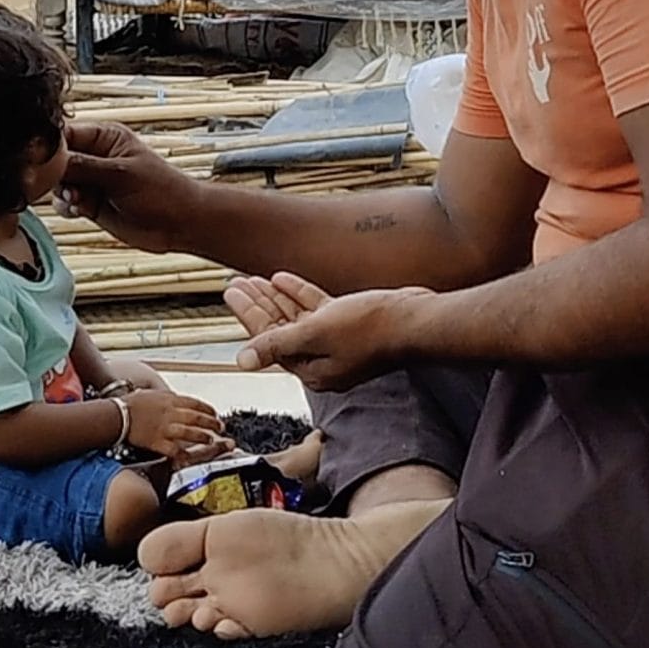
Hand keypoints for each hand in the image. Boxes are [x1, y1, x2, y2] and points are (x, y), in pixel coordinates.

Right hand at [57, 122, 202, 254]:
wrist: (179, 224)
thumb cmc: (161, 191)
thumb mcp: (121, 174)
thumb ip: (84, 166)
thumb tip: (51, 159)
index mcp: (104, 137)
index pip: (65, 133)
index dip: (50, 146)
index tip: (41, 161)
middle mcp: (94, 156)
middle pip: (56, 159)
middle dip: (54, 173)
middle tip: (65, 185)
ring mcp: (91, 180)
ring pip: (57, 182)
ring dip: (61, 192)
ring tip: (78, 199)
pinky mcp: (90, 202)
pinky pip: (65, 202)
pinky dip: (66, 206)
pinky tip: (80, 210)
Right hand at [118, 389, 231, 464]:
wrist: (116, 415)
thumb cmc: (130, 404)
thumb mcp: (151, 393)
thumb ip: (166, 397)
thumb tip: (175, 397)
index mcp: (169, 400)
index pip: (195, 403)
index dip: (208, 409)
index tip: (214, 413)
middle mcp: (170, 413)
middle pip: (197, 418)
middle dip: (211, 423)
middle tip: (220, 427)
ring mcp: (164, 428)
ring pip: (190, 433)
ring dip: (203, 437)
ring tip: (211, 440)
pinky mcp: (157, 442)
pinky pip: (175, 450)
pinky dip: (184, 454)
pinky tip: (190, 456)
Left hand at [234, 272, 434, 392]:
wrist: (417, 319)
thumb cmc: (372, 329)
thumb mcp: (316, 334)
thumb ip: (277, 344)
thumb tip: (242, 361)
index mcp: (312, 369)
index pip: (269, 340)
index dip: (248, 314)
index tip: (231, 292)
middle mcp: (323, 360)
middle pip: (280, 330)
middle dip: (257, 305)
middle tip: (235, 283)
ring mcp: (338, 342)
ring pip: (297, 318)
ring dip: (275, 298)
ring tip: (253, 278)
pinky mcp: (352, 324)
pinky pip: (318, 309)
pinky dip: (300, 294)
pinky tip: (283, 278)